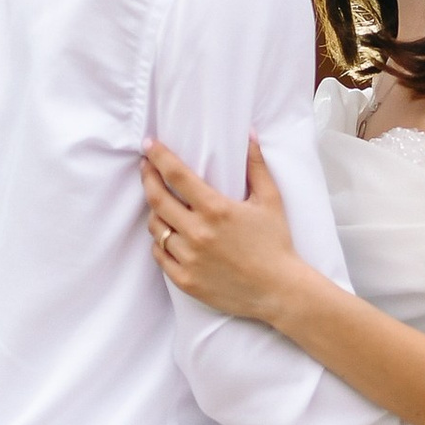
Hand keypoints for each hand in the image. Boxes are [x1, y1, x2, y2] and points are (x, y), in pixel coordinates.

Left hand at [143, 136, 307, 324]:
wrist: (279, 290)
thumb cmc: (276, 244)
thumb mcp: (270, 200)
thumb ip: (256, 165)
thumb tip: (249, 134)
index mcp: (216, 209)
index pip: (176, 175)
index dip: (159, 156)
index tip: (149, 145)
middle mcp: (197, 233)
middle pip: (156, 198)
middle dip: (147, 178)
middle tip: (146, 167)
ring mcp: (188, 258)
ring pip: (155, 227)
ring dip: (154, 211)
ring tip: (160, 202)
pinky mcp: (185, 280)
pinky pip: (159, 255)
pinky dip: (160, 241)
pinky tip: (166, 234)